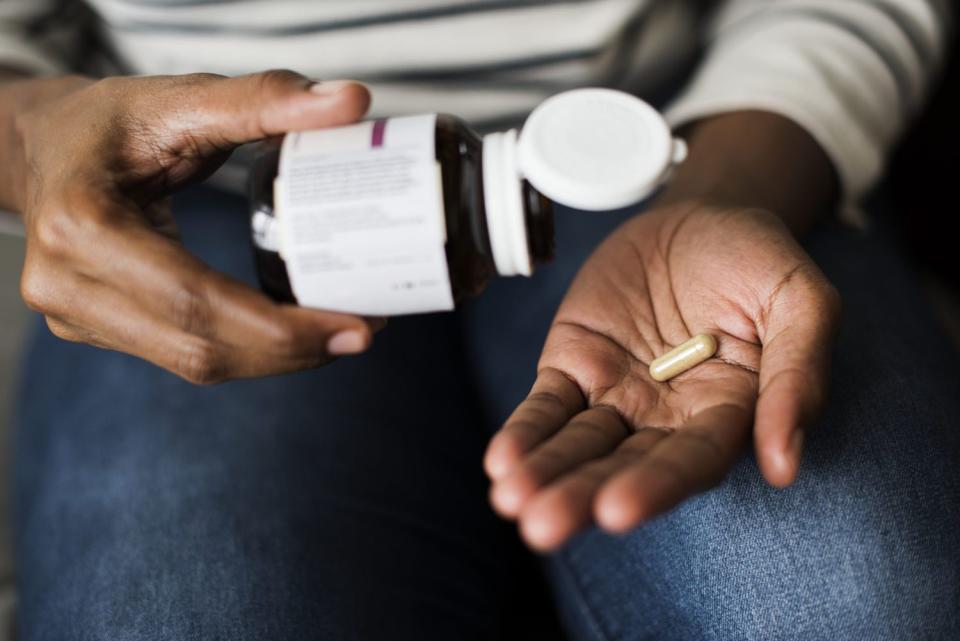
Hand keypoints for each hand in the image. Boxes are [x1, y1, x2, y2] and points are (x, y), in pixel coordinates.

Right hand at [10, 71, 379, 382]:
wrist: (45, 146)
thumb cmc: (109, 121)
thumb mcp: (180, 98)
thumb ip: (264, 99)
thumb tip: (351, 102)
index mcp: (81, 224)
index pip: (193, 298)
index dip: (278, 327)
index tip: (352, 326)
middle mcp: (66, 283)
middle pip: (199, 347)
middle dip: (291, 351)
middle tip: (362, 333)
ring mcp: (76, 314)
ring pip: (194, 364)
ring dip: (275, 359)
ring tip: (340, 334)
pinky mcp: (96, 327)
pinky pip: (183, 354)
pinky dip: (247, 350)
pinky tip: (294, 332)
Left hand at [484, 203, 840, 549]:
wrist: (695, 217)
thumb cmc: (754, 260)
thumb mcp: (800, 299)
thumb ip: (798, 373)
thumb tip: (784, 465)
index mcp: (728, 412)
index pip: (692, 460)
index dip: (657, 485)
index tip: (618, 510)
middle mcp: (668, 417)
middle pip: (625, 465)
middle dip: (583, 495)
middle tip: (543, 525)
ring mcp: (616, 394)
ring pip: (579, 443)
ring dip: (545, 474)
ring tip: (510, 500)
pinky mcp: (574, 366)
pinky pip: (547, 405)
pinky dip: (525, 431)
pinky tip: (501, 461)